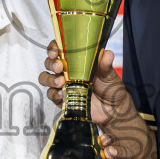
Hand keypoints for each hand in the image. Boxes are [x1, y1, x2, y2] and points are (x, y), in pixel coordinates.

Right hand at [37, 45, 153, 158]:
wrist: (113, 110)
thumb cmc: (111, 88)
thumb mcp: (109, 74)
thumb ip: (105, 64)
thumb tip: (107, 53)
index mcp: (77, 61)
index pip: (60, 49)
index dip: (53, 48)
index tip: (56, 51)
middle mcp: (67, 71)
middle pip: (49, 63)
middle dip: (51, 64)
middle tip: (60, 67)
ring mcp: (63, 85)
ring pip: (46, 78)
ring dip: (50, 79)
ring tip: (61, 82)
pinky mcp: (63, 99)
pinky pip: (51, 95)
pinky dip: (54, 94)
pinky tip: (63, 94)